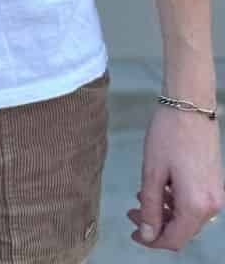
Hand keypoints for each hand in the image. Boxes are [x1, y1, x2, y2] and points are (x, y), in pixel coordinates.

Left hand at [127, 106, 223, 249]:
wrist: (189, 107)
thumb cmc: (168, 136)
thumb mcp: (152, 172)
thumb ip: (150, 207)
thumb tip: (147, 234)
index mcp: (197, 206)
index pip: (174, 239)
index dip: (152, 240)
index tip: (133, 233)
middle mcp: (212, 206)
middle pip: (182, 230)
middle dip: (156, 224)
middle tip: (132, 212)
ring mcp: (216, 195)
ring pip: (187, 218)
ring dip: (164, 212)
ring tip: (141, 196)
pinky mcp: (214, 184)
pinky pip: (194, 204)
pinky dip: (175, 202)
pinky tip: (159, 188)